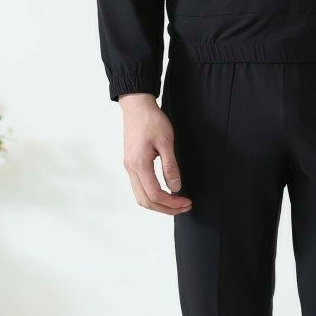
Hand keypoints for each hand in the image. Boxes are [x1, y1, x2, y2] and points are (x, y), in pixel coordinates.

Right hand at [118, 93, 191, 213]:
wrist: (136, 106)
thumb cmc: (151, 120)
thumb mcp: (166, 142)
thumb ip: (170, 166)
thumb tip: (175, 188)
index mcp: (139, 164)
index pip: (155, 194)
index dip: (171, 203)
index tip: (186, 202)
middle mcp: (131, 169)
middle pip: (146, 201)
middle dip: (166, 208)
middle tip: (184, 207)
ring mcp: (129, 167)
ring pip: (140, 197)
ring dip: (158, 205)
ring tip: (176, 203)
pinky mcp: (131, 164)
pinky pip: (139, 188)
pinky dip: (152, 196)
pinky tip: (165, 193)